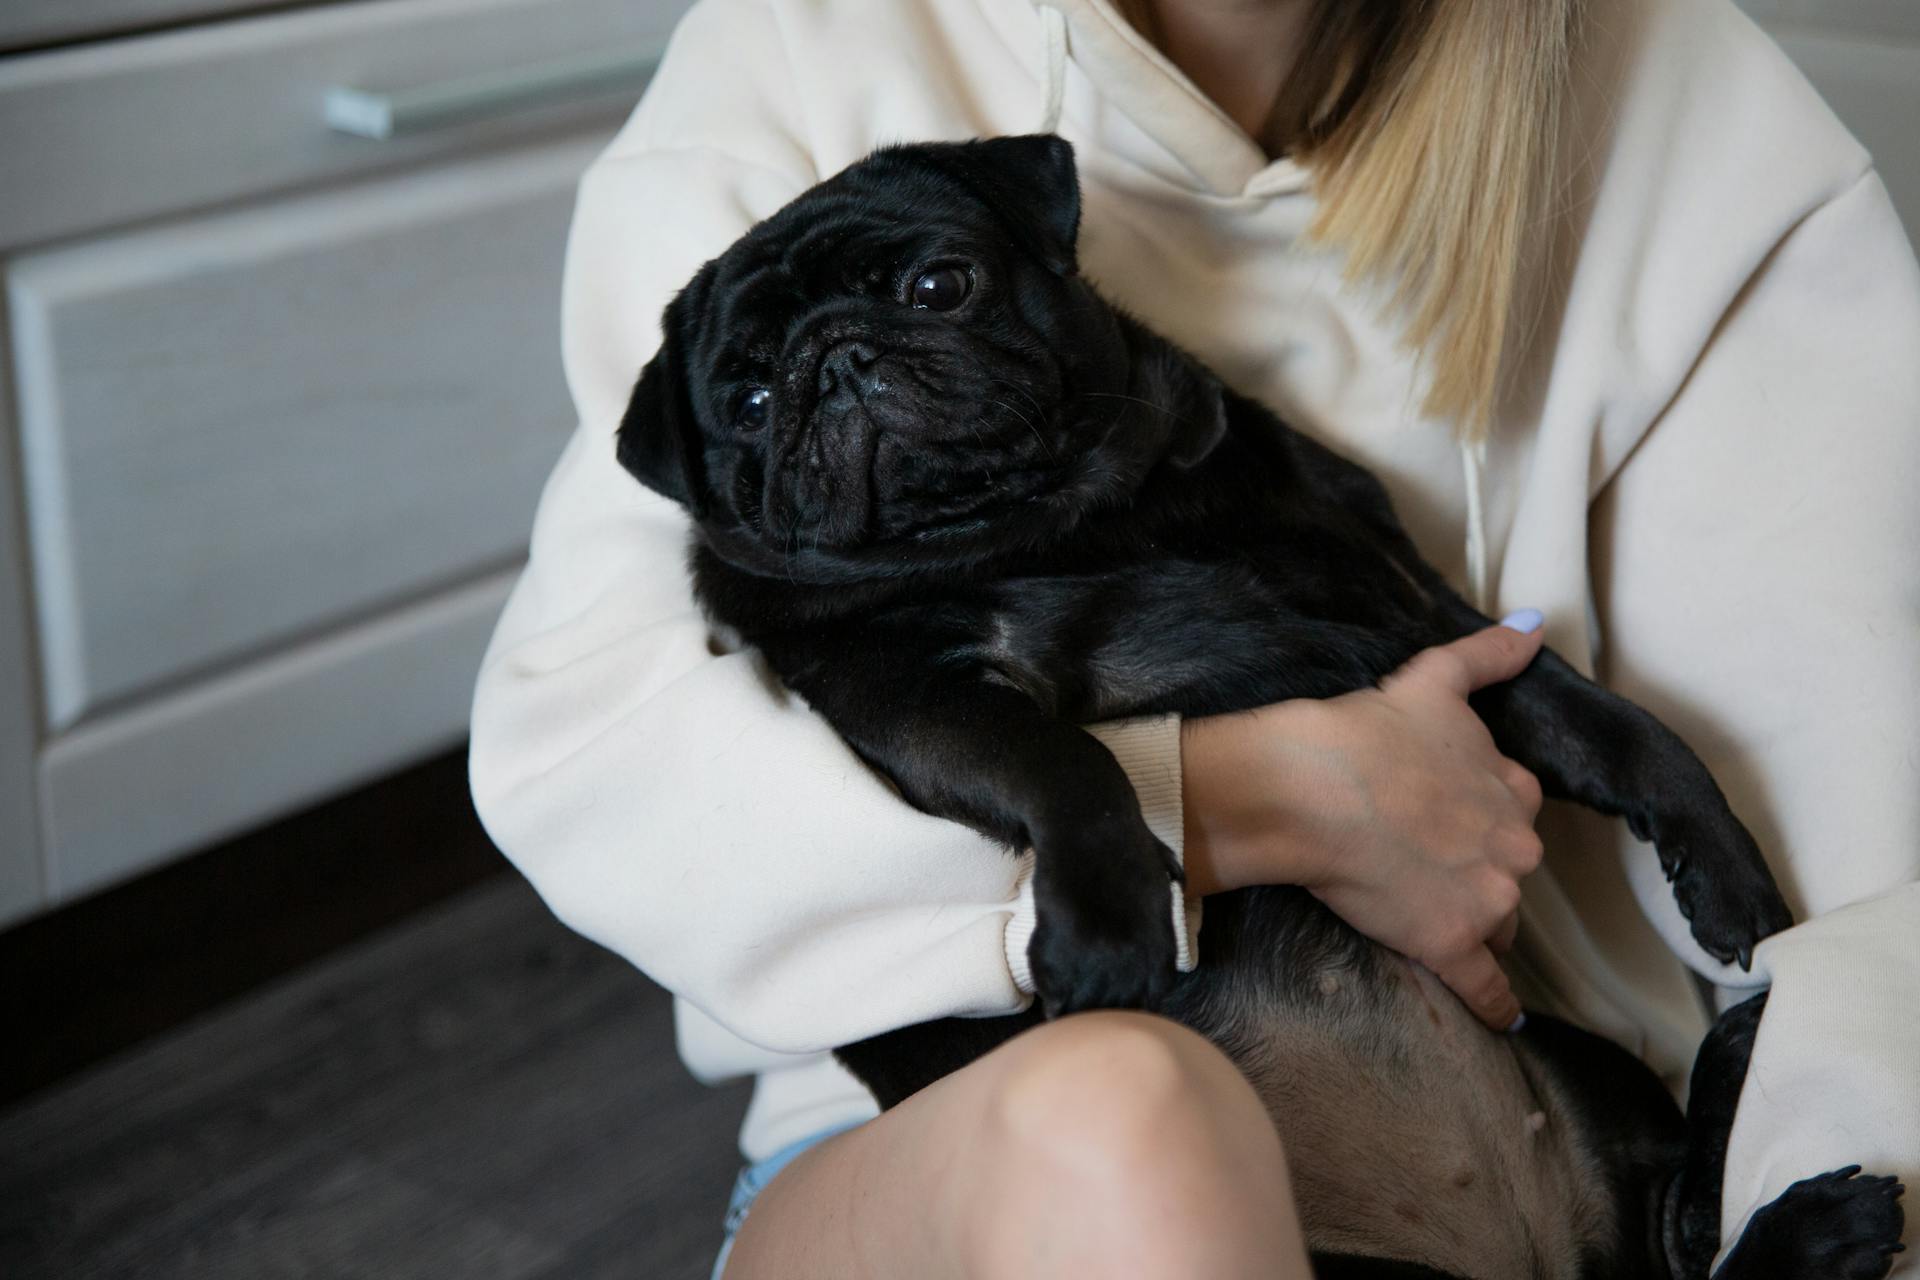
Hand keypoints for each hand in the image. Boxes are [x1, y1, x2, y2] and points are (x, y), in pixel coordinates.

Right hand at [1181, 615, 1548, 1028]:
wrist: (1311, 787)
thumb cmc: (1364, 732)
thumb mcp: (1431, 679)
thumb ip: (1487, 654)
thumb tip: (1532, 623)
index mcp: (1511, 787)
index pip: (1514, 809)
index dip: (1480, 812)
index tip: (1450, 813)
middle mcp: (1512, 846)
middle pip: (1509, 869)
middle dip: (1479, 867)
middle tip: (1427, 861)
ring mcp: (1485, 898)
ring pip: (1500, 921)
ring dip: (1478, 921)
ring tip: (1438, 918)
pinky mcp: (1449, 942)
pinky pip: (1486, 985)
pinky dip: (1495, 1003)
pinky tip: (1502, 1017)